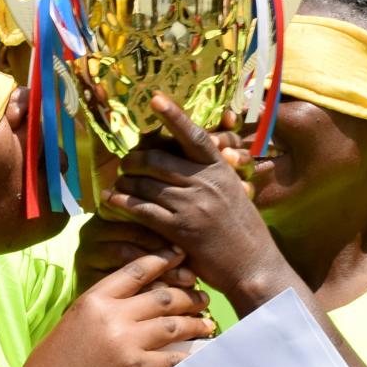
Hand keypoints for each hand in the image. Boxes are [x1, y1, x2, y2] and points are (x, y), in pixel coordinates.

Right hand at [24, 251, 214, 366]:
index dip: (163, 260)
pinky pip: (175, 357)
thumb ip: (101, 306)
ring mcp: (128, 343)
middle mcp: (113, 316)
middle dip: (188, 294)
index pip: (137, 270)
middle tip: (202, 295)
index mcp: (94, 300)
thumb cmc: (53, 363)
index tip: (180, 256)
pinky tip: (201, 351)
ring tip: (207, 321)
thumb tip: (132, 296)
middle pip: (163, 296)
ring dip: (196, 322)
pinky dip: (191, 353)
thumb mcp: (72, 321)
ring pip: (174, 324)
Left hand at [99, 94, 284, 297]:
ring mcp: (192, 205)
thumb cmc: (243, 231)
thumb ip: (211, 176)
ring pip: (145, 183)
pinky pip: (142, 209)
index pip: (193, 135)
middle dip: (134, 159)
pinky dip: (122, 202)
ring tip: (118, 182)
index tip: (155, 99)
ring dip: (126, 181)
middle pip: (157, 159)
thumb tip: (184, 158)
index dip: (173, 115)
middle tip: (126, 164)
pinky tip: (111, 200)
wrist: (254, 266)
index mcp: (220, 169)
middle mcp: (206, 182)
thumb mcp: (234, 194)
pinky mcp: (180, 230)